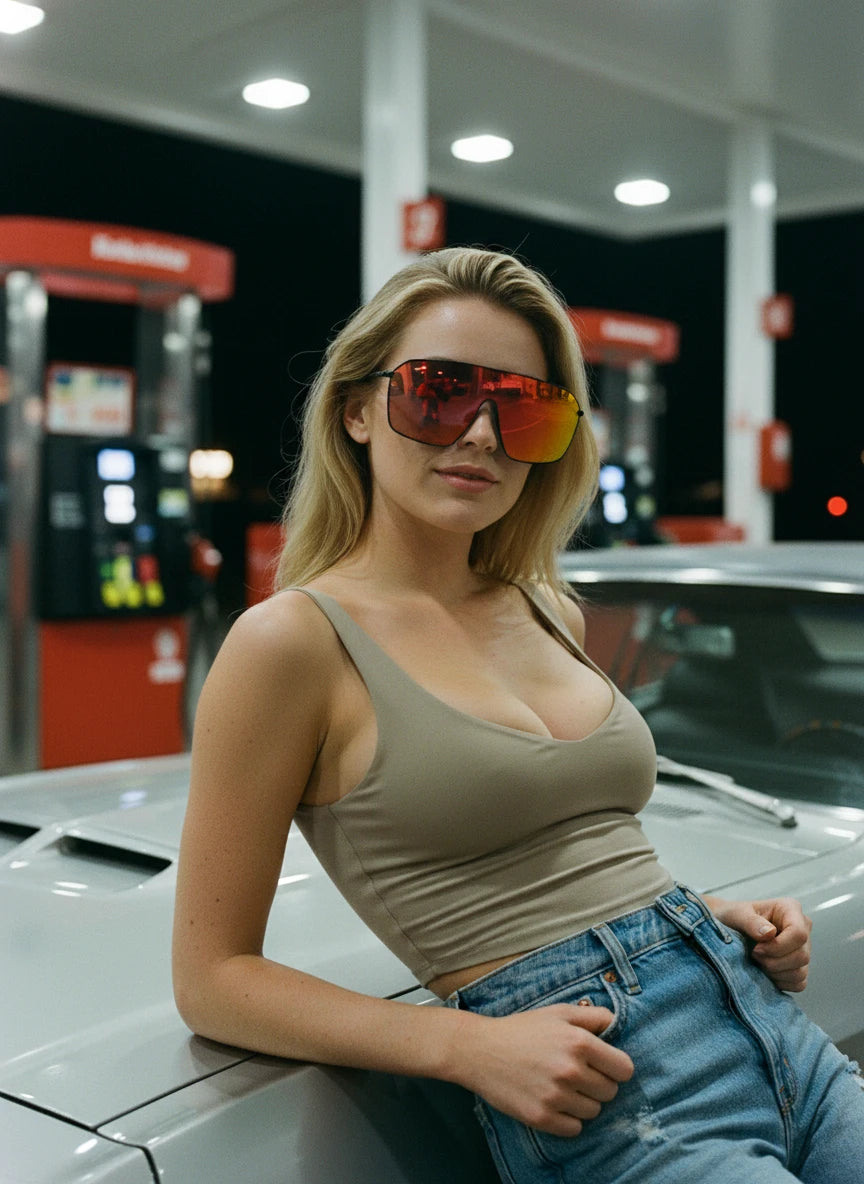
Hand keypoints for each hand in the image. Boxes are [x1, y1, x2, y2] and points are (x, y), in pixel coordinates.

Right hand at [457, 1004, 633, 1135]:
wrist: (480, 1050)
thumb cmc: (522, 1029)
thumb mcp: (558, 1012)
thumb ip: (593, 1016)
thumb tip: (617, 1023)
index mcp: (579, 1042)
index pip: (624, 1069)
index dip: (615, 1067)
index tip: (602, 1065)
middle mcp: (571, 1071)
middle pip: (610, 1092)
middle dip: (598, 1083)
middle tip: (577, 1074)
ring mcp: (556, 1096)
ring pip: (593, 1112)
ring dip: (583, 1101)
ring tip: (562, 1086)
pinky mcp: (541, 1117)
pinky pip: (574, 1129)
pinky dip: (568, 1119)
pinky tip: (553, 1101)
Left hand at [706, 895, 811, 991]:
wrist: (727, 930)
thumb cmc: (733, 917)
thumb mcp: (737, 914)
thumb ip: (751, 921)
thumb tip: (770, 933)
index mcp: (791, 909)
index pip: (798, 934)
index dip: (778, 947)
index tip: (756, 948)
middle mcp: (803, 928)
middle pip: (802, 956)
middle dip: (774, 962)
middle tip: (754, 955)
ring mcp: (804, 949)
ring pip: (800, 972)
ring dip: (776, 973)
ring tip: (758, 962)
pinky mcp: (800, 967)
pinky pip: (799, 983)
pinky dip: (781, 982)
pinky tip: (765, 972)